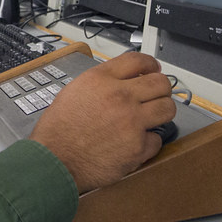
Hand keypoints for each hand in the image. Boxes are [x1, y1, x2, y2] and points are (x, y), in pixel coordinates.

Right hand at [29, 52, 175, 193]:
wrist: (54, 160)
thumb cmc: (58, 130)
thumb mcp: (74, 91)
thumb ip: (101, 83)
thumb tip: (121, 80)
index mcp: (101, 80)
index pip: (138, 60)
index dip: (150, 64)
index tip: (153, 70)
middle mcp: (119, 97)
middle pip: (160, 83)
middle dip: (161, 89)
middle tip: (156, 95)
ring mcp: (131, 122)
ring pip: (168, 108)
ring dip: (162, 112)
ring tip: (152, 118)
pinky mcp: (137, 147)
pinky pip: (157, 140)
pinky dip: (148, 142)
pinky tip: (135, 143)